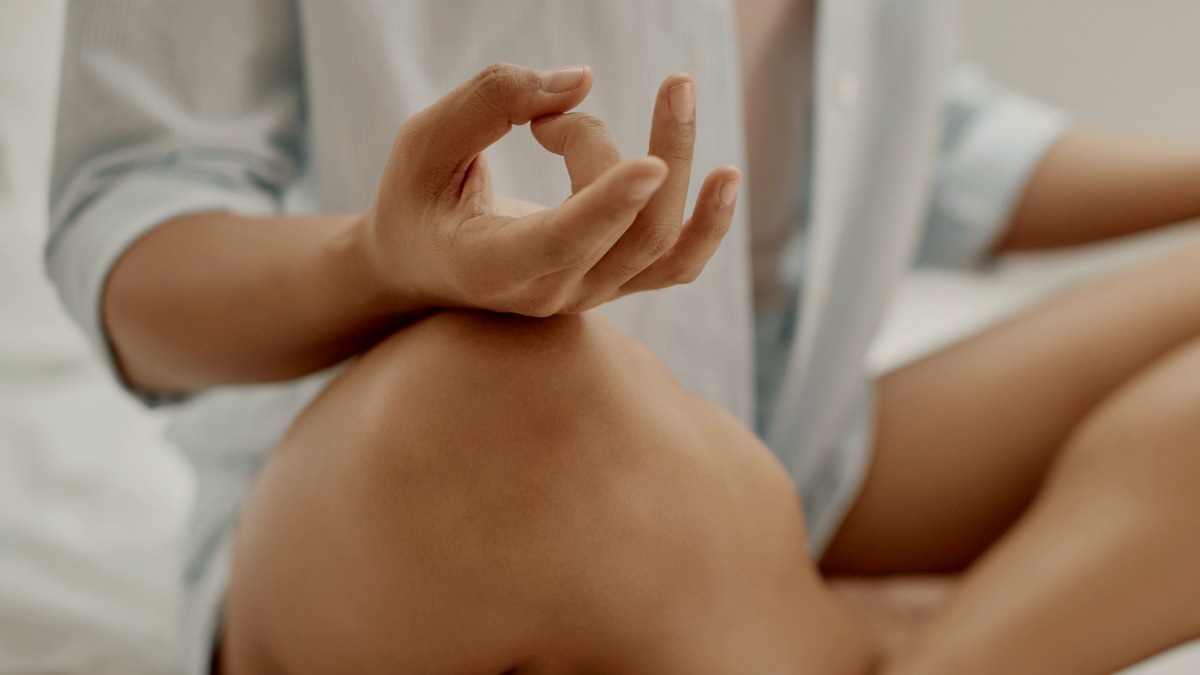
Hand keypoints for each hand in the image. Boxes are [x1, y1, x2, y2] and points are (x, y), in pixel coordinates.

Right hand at [359, 63, 739, 315]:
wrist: (422, 265)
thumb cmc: (417, 198)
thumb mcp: (423, 142)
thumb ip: (489, 102)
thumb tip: (581, 81)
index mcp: (493, 267)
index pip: (562, 243)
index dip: (607, 206)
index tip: (650, 166)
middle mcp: (550, 293)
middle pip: (628, 232)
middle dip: (631, 149)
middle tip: (605, 96)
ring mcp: (589, 294)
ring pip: (662, 242)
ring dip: (679, 160)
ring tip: (679, 91)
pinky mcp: (615, 280)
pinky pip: (677, 263)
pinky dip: (709, 224)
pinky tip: (726, 178)